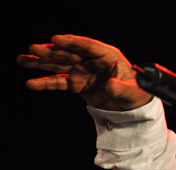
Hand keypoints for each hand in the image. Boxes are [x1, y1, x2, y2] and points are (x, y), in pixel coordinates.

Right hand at [17, 34, 151, 110]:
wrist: (132, 108)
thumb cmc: (136, 94)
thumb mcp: (132, 91)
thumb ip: (121, 88)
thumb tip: (111, 85)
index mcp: (107, 55)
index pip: (87, 45)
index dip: (71, 42)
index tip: (55, 40)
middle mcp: (92, 61)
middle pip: (69, 53)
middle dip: (51, 51)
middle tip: (34, 49)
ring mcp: (83, 71)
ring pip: (59, 65)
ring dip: (41, 63)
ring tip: (23, 60)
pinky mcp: (77, 84)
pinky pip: (59, 82)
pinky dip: (46, 83)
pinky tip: (32, 83)